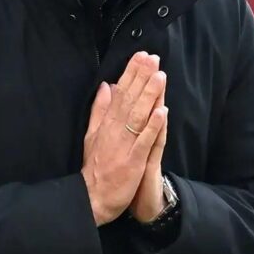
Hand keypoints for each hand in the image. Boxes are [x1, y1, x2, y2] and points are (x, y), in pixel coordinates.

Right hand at [81, 52, 166, 225]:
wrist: (93, 197)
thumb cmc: (95, 167)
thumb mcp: (91, 135)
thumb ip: (99, 110)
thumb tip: (106, 86)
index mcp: (107, 123)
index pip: (120, 92)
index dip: (131, 74)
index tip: (141, 56)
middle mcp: (116, 130)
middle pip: (131, 99)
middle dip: (142, 77)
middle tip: (153, 58)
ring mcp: (125, 144)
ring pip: (139, 115)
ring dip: (150, 95)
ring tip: (160, 76)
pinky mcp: (134, 160)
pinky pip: (145, 140)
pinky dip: (153, 125)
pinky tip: (162, 110)